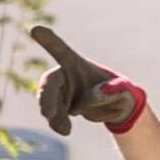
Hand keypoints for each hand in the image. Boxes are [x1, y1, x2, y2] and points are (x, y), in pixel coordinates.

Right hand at [28, 25, 143, 137]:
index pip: (62, 51)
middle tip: (48, 114)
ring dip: (55, 116)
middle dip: (46, 97)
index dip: (49, 41)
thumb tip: (95, 93)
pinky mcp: (57, 105)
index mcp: (78, 65)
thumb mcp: (124, 91)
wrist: (113, 107)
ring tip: (67, 130)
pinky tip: (66, 130)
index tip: (35, 29)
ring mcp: (59, 90)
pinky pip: (53, 114)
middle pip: (50, 82)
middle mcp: (65, 75)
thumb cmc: (120, 92)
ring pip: (49, 102)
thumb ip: (114, 90)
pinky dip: (57, 122)